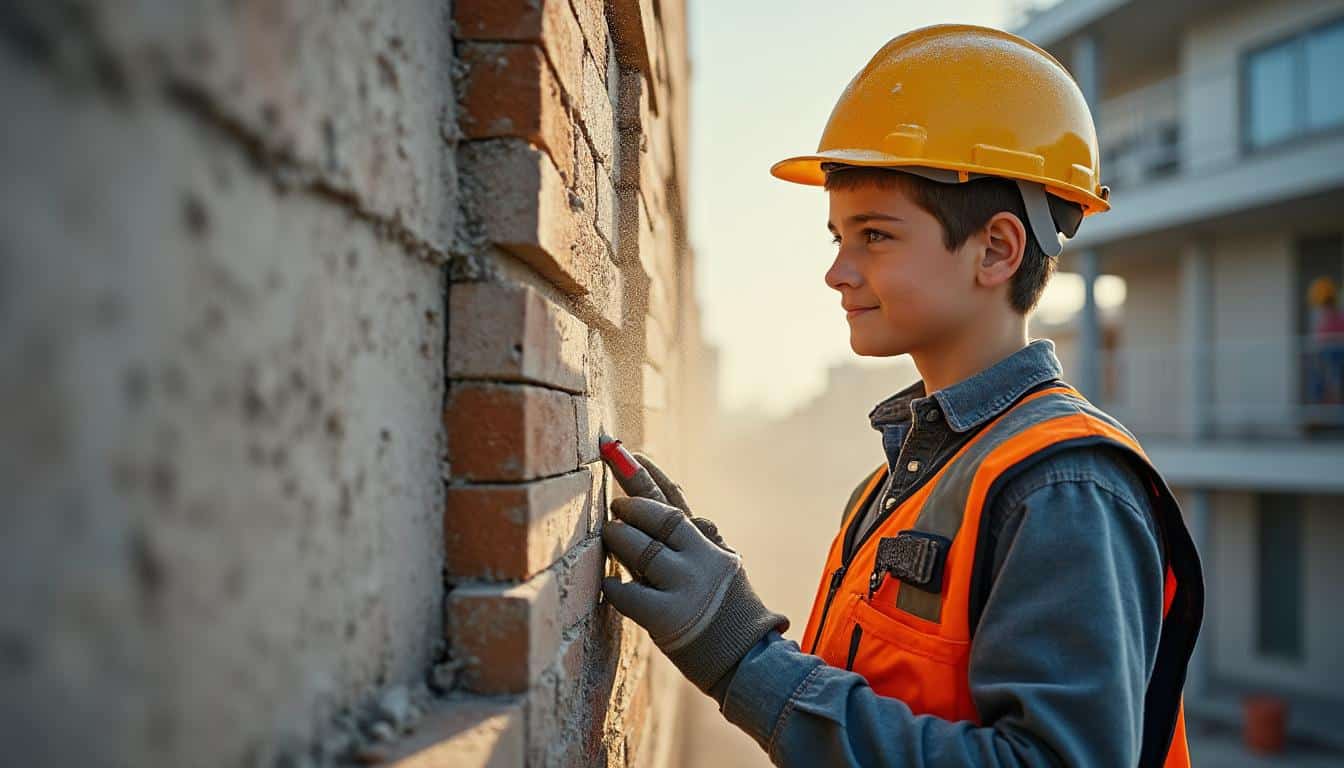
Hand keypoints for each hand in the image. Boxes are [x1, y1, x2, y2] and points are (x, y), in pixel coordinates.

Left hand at [600, 456, 788, 692]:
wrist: (747, 660)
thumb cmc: (727, 613)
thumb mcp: (721, 566)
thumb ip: (694, 540)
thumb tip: (676, 505)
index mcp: (710, 545)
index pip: (676, 499)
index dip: (649, 473)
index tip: (626, 451)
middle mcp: (701, 559)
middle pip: (660, 515)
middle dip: (630, 501)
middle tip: (614, 502)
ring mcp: (685, 587)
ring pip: (641, 549)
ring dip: (618, 538)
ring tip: (609, 535)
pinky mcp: (668, 618)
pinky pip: (628, 593)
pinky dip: (614, 586)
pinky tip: (608, 583)